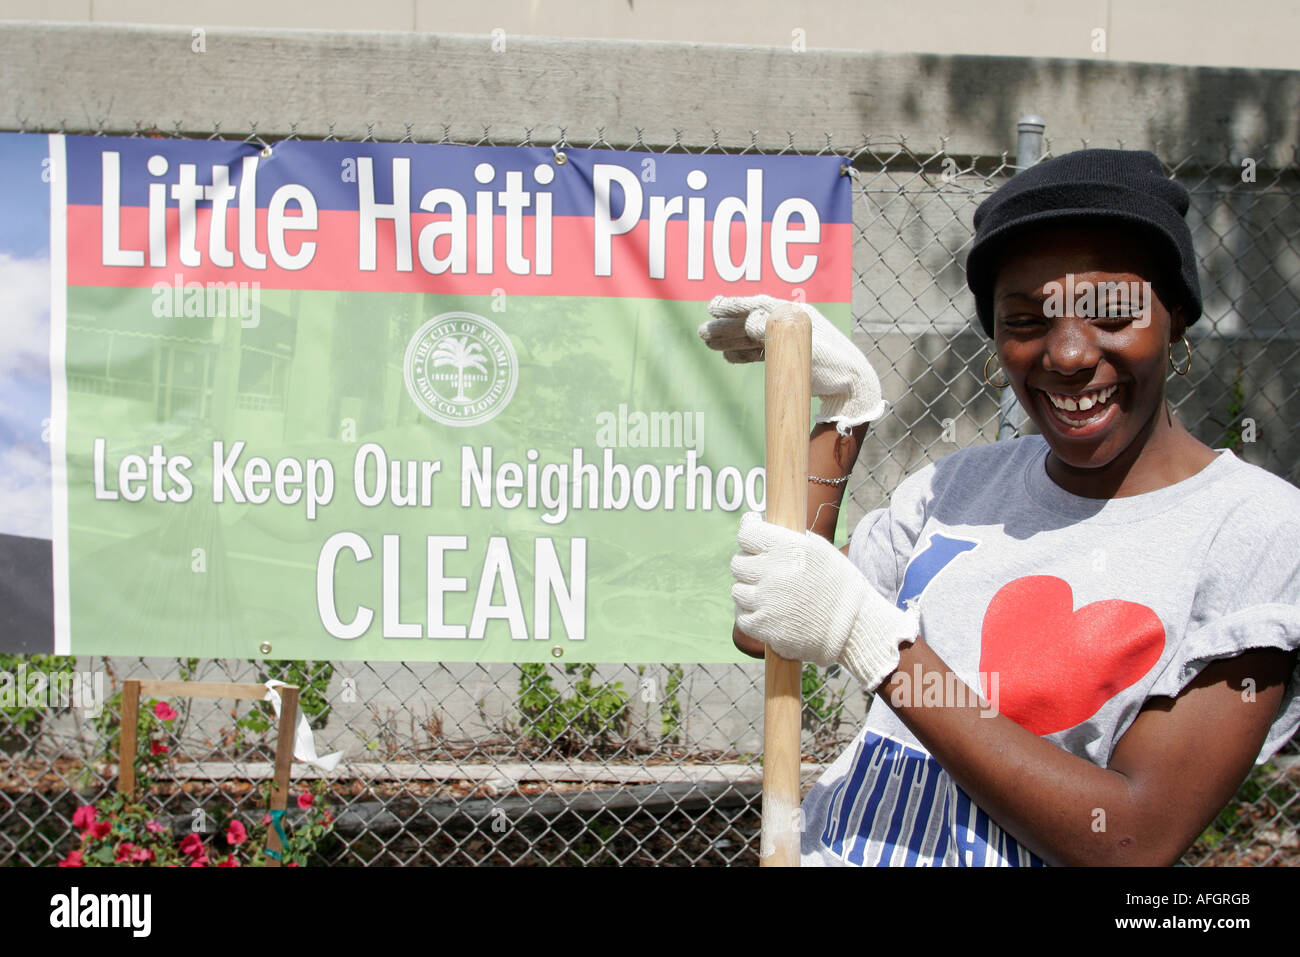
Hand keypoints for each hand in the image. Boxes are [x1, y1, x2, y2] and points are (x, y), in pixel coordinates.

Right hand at [698, 294, 888, 431]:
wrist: (853, 387)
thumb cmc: (834, 366)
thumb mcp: (802, 347)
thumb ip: (775, 332)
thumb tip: (747, 320)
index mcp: (796, 314)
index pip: (759, 304)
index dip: (734, 305)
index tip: (712, 307)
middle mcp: (791, 323)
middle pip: (752, 321)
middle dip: (726, 326)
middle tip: (701, 332)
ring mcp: (790, 340)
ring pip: (753, 337)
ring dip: (730, 339)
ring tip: (707, 342)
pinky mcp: (790, 357)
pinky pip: (761, 351)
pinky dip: (744, 353)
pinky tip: (728, 356)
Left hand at [729, 512, 919, 690]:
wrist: (854, 629)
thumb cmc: (840, 587)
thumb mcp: (821, 550)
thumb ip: (788, 538)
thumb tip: (756, 524)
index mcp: (789, 548)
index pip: (747, 533)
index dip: (749, 534)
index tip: (753, 536)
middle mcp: (774, 572)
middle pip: (738, 563)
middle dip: (750, 566)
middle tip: (766, 573)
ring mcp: (766, 600)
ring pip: (737, 590)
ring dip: (750, 592)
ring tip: (773, 596)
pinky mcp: (762, 626)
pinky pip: (741, 616)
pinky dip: (751, 614)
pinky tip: (770, 613)